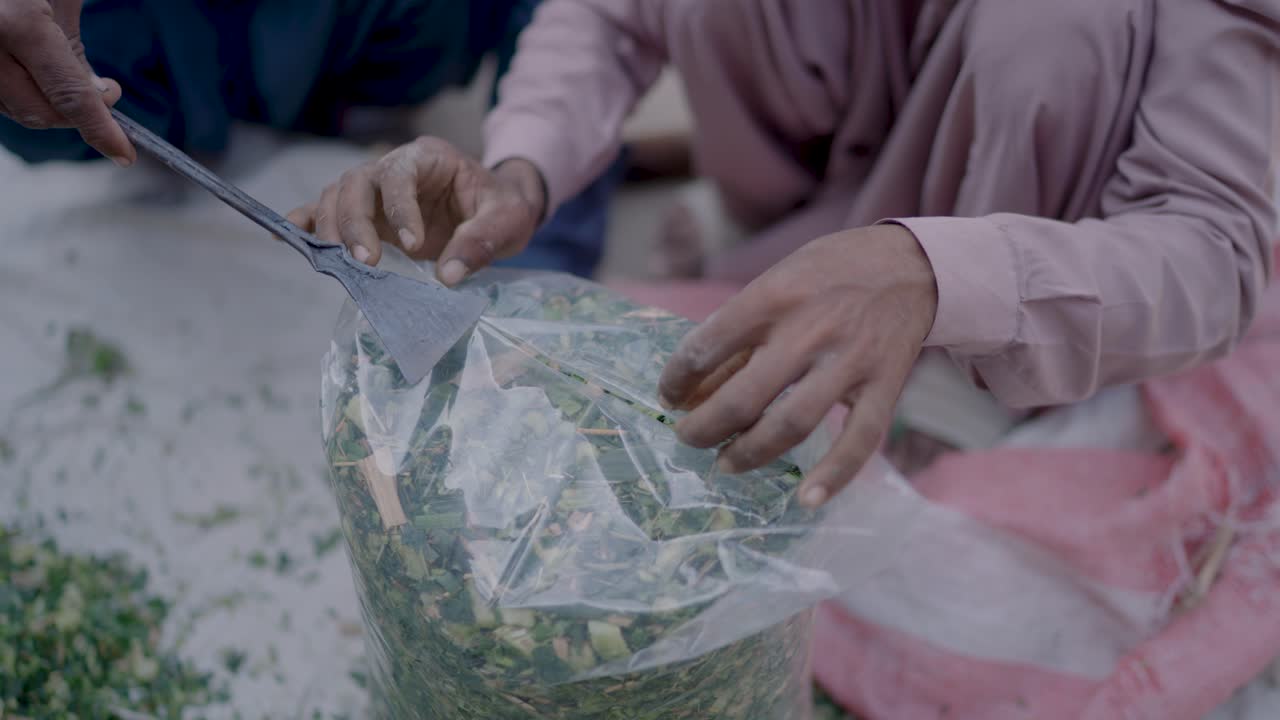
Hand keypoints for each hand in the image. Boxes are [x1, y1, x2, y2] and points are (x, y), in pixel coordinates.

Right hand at [0, 0, 133, 164]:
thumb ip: (77, 49)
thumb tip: (99, 97)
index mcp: (19, 25)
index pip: (69, 96)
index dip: (100, 130)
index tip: (124, 153)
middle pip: (39, 112)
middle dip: (77, 115)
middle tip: (106, 93)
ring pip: (15, 108)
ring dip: (49, 104)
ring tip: (65, 73)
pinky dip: (26, 94)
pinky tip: (40, 74)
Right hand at [287, 137, 546, 285]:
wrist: (499, 210)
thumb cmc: (504, 208)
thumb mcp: (508, 221)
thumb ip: (481, 243)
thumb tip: (448, 277)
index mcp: (428, 158)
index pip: (400, 174)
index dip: (400, 209)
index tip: (413, 246)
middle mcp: (394, 168)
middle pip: (357, 183)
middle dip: (355, 222)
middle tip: (367, 261)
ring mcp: (375, 192)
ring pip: (337, 196)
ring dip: (332, 229)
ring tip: (341, 264)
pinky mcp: (366, 215)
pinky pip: (326, 211)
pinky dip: (306, 223)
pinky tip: (287, 237)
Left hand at [657, 224, 937, 506]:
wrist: (911, 264)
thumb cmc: (829, 273)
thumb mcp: (777, 280)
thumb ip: (739, 330)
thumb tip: (693, 386)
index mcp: (774, 296)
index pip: (708, 346)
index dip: (677, 378)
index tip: (670, 395)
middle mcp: (810, 330)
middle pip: (744, 396)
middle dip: (705, 428)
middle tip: (688, 439)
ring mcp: (850, 361)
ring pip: (792, 423)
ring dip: (750, 453)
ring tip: (725, 464)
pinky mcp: (884, 385)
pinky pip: (860, 439)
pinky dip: (834, 474)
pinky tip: (806, 499)